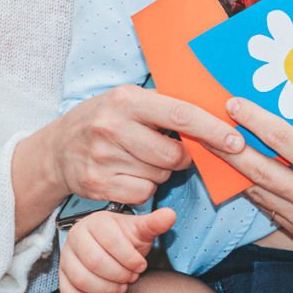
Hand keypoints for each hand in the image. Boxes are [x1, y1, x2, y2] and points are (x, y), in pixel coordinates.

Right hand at [37, 86, 244, 205]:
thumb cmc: (104, 120)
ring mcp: (103, 157)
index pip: (180, 113)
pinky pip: (143, 192)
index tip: (235, 141)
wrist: (57, 149)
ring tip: (139, 157)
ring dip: (160, 171)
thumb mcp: (128, 100)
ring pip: (160, 175)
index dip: (212, 129)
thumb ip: (164, 106)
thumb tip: (215, 114)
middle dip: (181, 156)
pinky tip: (127, 173)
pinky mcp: (97, 184)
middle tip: (168, 149)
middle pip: (173, 154)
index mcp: (126, 99)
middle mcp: (112, 126)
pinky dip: (144, 187)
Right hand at [58, 207, 175, 292]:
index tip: (141, 266)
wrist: (110, 247)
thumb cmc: (125, 239)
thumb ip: (154, 224)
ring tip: (120, 287)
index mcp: (96, 222)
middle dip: (118, 275)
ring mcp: (67, 257)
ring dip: (105, 289)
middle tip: (131, 277)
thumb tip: (170, 215)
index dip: (129, 258)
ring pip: (81, 278)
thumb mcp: (140, 229)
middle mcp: (76, 236)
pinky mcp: (63, 275)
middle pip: (95, 262)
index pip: (111, 242)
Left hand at [203, 99, 292, 264]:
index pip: (283, 140)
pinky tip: (248, 178)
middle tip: (209, 129)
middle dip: (230, 149)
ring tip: (221, 151)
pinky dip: (260, 193)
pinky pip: (274, 212)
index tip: (235, 105)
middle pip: (260, 171)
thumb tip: (292, 122)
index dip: (255, 120)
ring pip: (261, 194)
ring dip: (239, 173)